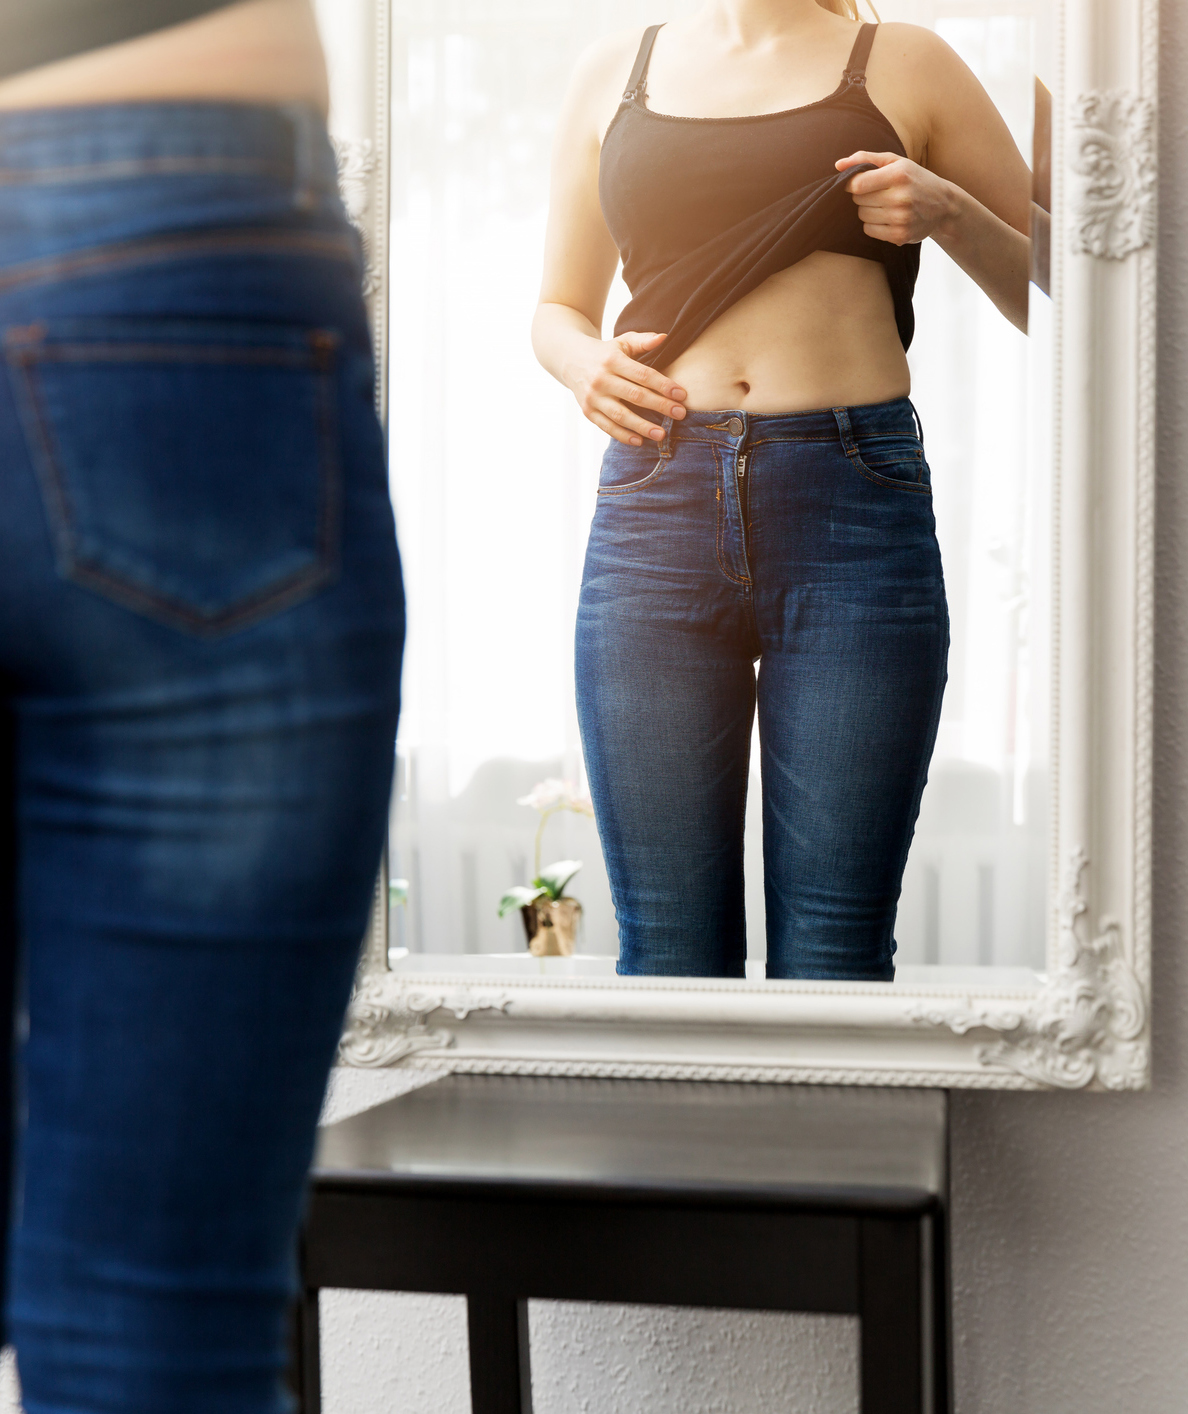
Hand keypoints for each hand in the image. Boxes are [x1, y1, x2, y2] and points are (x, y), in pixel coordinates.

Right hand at [563, 330, 686, 444]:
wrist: (570, 360)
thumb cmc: (605, 352)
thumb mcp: (622, 342)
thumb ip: (642, 341)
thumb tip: (664, 337)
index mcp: (612, 360)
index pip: (643, 375)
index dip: (663, 385)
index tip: (682, 395)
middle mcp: (601, 379)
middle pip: (635, 395)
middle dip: (660, 405)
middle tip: (680, 414)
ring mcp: (593, 398)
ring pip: (620, 415)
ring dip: (642, 426)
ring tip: (662, 434)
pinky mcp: (587, 411)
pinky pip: (607, 427)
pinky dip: (623, 436)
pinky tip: (640, 441)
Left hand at [836, 151, 961, 246]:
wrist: (944, 206)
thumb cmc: (915, 179)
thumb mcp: (896, 162)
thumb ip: (866, 158)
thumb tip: (838, 165)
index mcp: (899, 174)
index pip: (858, 184)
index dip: (851, 184)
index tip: (855, 184)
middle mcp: (901, 197)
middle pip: (859, 201)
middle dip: (863, 196)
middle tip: (879, 193)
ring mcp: (901, 218)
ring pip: (862, 216)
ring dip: (868, 211)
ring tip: (885, 205)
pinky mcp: (900, 235)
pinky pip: (869, 231)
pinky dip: (873, 225)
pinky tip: (888, 217)